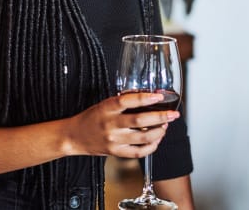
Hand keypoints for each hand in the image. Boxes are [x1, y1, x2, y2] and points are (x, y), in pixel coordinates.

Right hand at [64, 92, 179, 158]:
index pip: (128, 100)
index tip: (159, 97)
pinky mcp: (116, 152)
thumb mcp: (104, 104)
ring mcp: (114, 140)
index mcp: (107, 108)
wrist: (75, 136)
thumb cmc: (91, 117)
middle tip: (173, 114)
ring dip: (159, 132)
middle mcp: (111, 124)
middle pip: (140, 121)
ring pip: (143, 137)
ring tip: (165, 125)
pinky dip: (152, 146)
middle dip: (161, 117)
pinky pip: (139, 152)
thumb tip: (147, 98)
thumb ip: (122, 102)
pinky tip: (156, 140)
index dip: (145, 98)